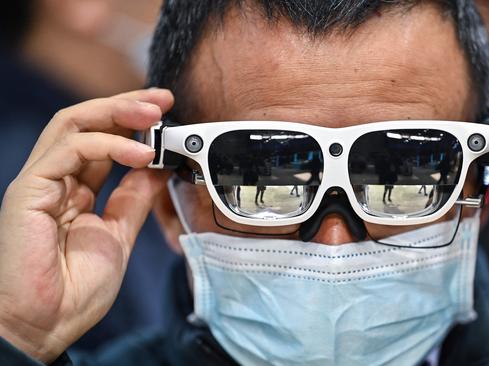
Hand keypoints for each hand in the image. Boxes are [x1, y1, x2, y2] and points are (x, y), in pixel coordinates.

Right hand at [0, 89, 173, 361]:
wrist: (47, 324)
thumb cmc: (76, 289)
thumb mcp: (119, 235)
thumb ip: (134, 200)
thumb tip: (157, 170)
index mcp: (75, 190)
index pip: (104, 141)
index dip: (134, 123)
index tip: (166, 111)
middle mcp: (56, 179)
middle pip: (87, 122)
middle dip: (127, 105)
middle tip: (162, 99)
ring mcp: (41, 182)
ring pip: (73, 124)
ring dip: (117, 112)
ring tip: (154, 113)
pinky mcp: (29, 189)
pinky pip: (69, 150)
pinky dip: (109, 144)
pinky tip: (141, 153)